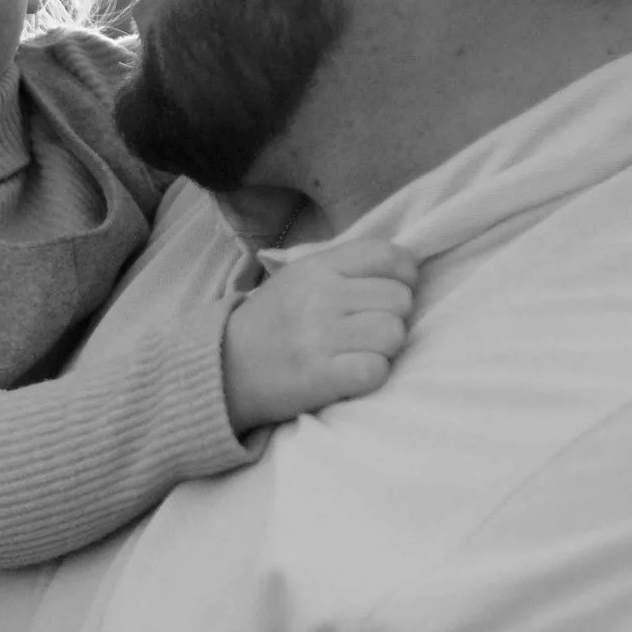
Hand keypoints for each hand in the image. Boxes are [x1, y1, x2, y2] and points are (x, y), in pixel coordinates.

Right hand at [222, 238, 419, 432]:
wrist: (225, 367)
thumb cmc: (274, 322)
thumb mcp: (300, 277)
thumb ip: (346, 267)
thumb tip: (407, 270)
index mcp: (318, 267)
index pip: (389, 256)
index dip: (404, 276)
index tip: (389, 293)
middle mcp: (320, 296)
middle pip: (400, 299)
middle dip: (392, 317)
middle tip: (365, 330)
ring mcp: (319, 336)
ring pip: (393, 334)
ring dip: (384, 349)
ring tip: (358, 352)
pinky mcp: (319, 376)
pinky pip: (376, 371)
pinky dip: (370, 376)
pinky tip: (350, 374)